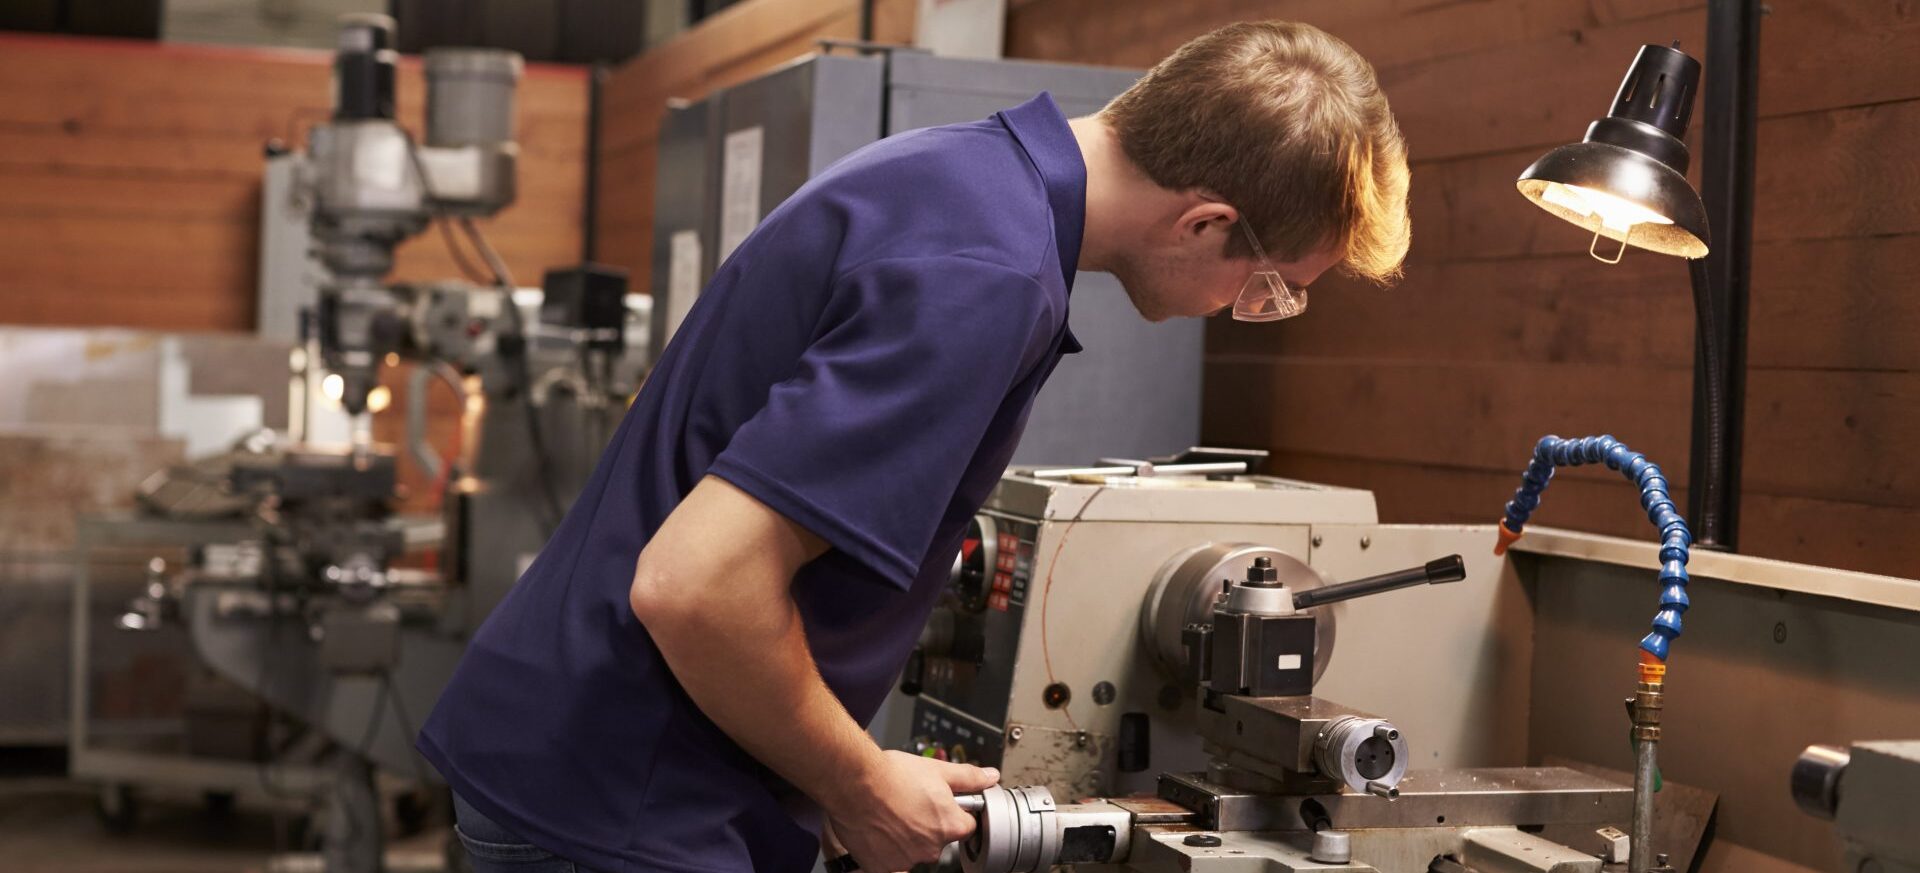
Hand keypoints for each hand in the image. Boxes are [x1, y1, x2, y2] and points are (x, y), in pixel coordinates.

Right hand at [824, 750, 997, 871]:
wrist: (853, 783)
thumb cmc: (891, 776)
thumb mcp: (937, 769)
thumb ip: (968, 777)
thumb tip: (990, 777)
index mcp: (949, 826)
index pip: (966, 826)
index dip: (954, 811)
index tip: (940, 803)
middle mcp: (931, 848)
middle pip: (938, 839)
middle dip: (927, 824)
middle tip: (910, 804)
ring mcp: (906, 860)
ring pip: (914, 850)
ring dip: (906, 837)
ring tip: (890, 814)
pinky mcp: (883, 868)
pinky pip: (891, 862)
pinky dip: (886, 850)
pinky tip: (879, 829)